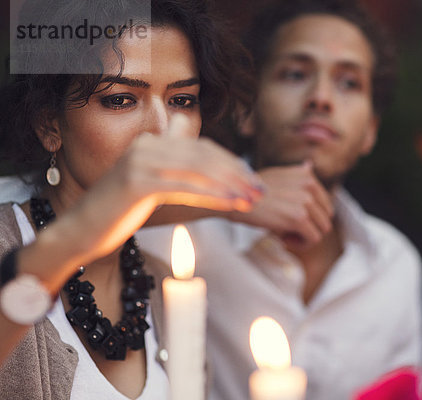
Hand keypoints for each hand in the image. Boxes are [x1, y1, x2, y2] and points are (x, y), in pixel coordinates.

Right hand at [45, 114, 262, 267]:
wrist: (80, 232)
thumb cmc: (119, 212)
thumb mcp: (152, 184)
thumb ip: (176, 170)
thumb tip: (211, 167)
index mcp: (152, 142)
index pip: (203, 148)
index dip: (232, 164)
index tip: (253, 181)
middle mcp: (146, 145)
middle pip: (204, 155)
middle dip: (237, 174)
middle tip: (260, 191)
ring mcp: (140, 161)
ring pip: (198, 169)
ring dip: (230, 185)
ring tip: (252, 199)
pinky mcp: (136, 182)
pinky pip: (184, 187)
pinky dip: (213, 194)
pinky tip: (232, 204)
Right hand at [230, 161, 333, 247]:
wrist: (235, 199)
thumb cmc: (251, 191)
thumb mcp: (276, 175)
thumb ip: (295, 174)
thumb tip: (309, 165)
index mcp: (306, 175)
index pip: (325, 204)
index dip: (311, 217)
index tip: (293, 220)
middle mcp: (309, 186)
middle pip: (325, 218)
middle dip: (309, 228)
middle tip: (288, 231)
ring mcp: (306, 201)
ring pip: (322, 230)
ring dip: (305, 237)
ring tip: (285, 235)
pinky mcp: (299, 218)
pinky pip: (314, 239)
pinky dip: (301, 244)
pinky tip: (284, 239)